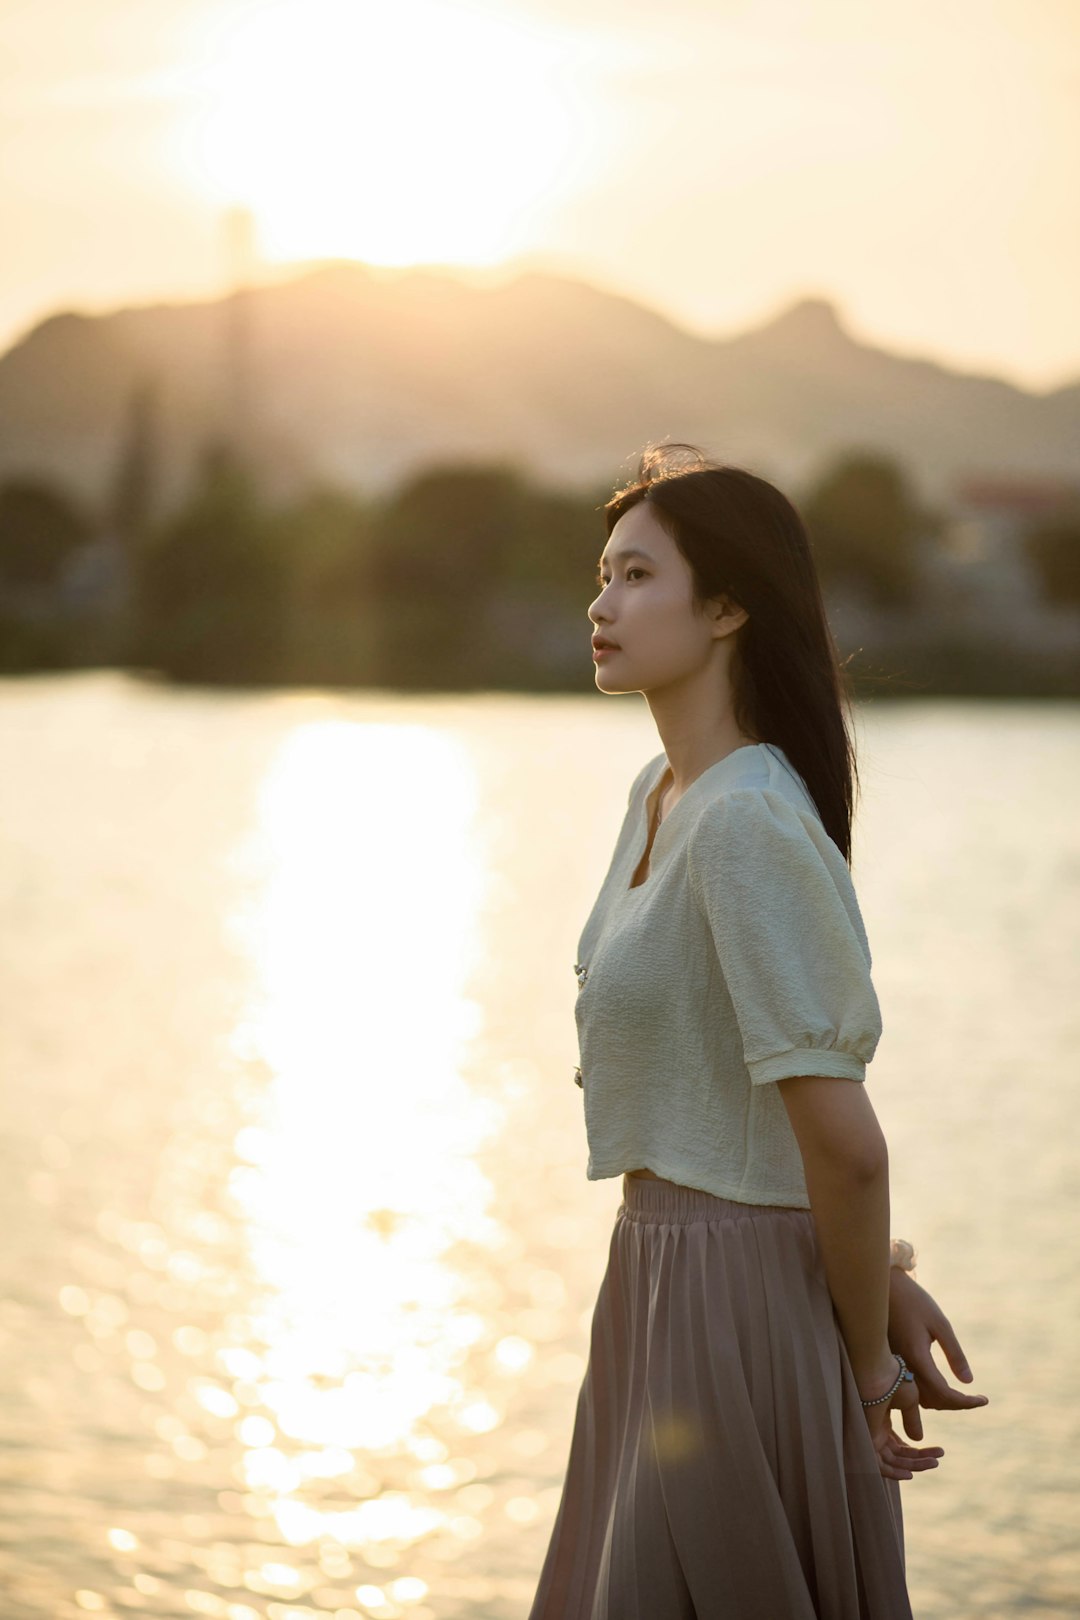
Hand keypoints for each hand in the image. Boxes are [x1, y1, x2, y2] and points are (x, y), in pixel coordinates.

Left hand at [856, 1351, 944, 1480]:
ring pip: (892, 1462)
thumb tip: (919, 1440)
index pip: (900, 1446)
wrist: (878, 1373)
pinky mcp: (867, 1440)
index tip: (939, 1451)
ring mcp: (871, 1436)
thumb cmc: (891, 1380)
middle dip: (920, 1460)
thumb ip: (913, 1421)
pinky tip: (911, 1473)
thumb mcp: (909, 1402)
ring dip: (913, 1466)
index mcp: (883, 1421)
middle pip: (898, 1456)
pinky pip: (879, 1465)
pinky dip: (894, 1473)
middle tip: (938, 1460)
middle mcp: (876, 1430)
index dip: (919, 1452)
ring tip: (934, 1463)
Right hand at [887, 1268, 989, 1434]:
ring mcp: (893, 1366)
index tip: (984, 1399)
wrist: (882, 1285)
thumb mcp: (940, 1323)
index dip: (966, 1402)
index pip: (944, 1394)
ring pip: (918, 1399)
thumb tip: (968, 1382)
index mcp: (917, 1357)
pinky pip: (908, 1389)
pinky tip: (937, 1384)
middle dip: (956, 1404)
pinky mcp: (890, 1362)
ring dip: (940, 1401)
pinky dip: (926, 1394)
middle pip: (932, 1401)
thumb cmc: (913, 1300)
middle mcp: (902, 1366)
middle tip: (975, 1399)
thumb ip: (954, 1353)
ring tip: (959, 1394)